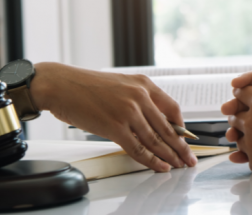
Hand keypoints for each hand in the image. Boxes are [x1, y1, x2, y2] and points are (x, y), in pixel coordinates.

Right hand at [28, 62, 197, 171]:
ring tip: (178, 165)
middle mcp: (139, 96)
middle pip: (168, 127)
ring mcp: (128, 112)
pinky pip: (139, 149)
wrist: (61, 85)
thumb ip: (138, 100)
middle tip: (189, 158)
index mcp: (143, 84)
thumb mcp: (120, 85)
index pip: (172, 108)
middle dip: (181, 147)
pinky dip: (152, 160)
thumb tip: (152, 123)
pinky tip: (161, 166)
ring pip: (156, 140)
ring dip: (170, 156)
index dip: (181, 127)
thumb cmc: (86, 86)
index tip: (185, 138)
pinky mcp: (115, 127)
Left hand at [221, 67, 251, 176]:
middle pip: (235, 115)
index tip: (246, 93)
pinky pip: (246, 155)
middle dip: (238, 112)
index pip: (241, 92)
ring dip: (241, 132)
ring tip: (251, 131)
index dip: (243, 91)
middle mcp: (250, 123)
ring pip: (238, 136)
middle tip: (243, 112)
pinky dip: (249, 151)